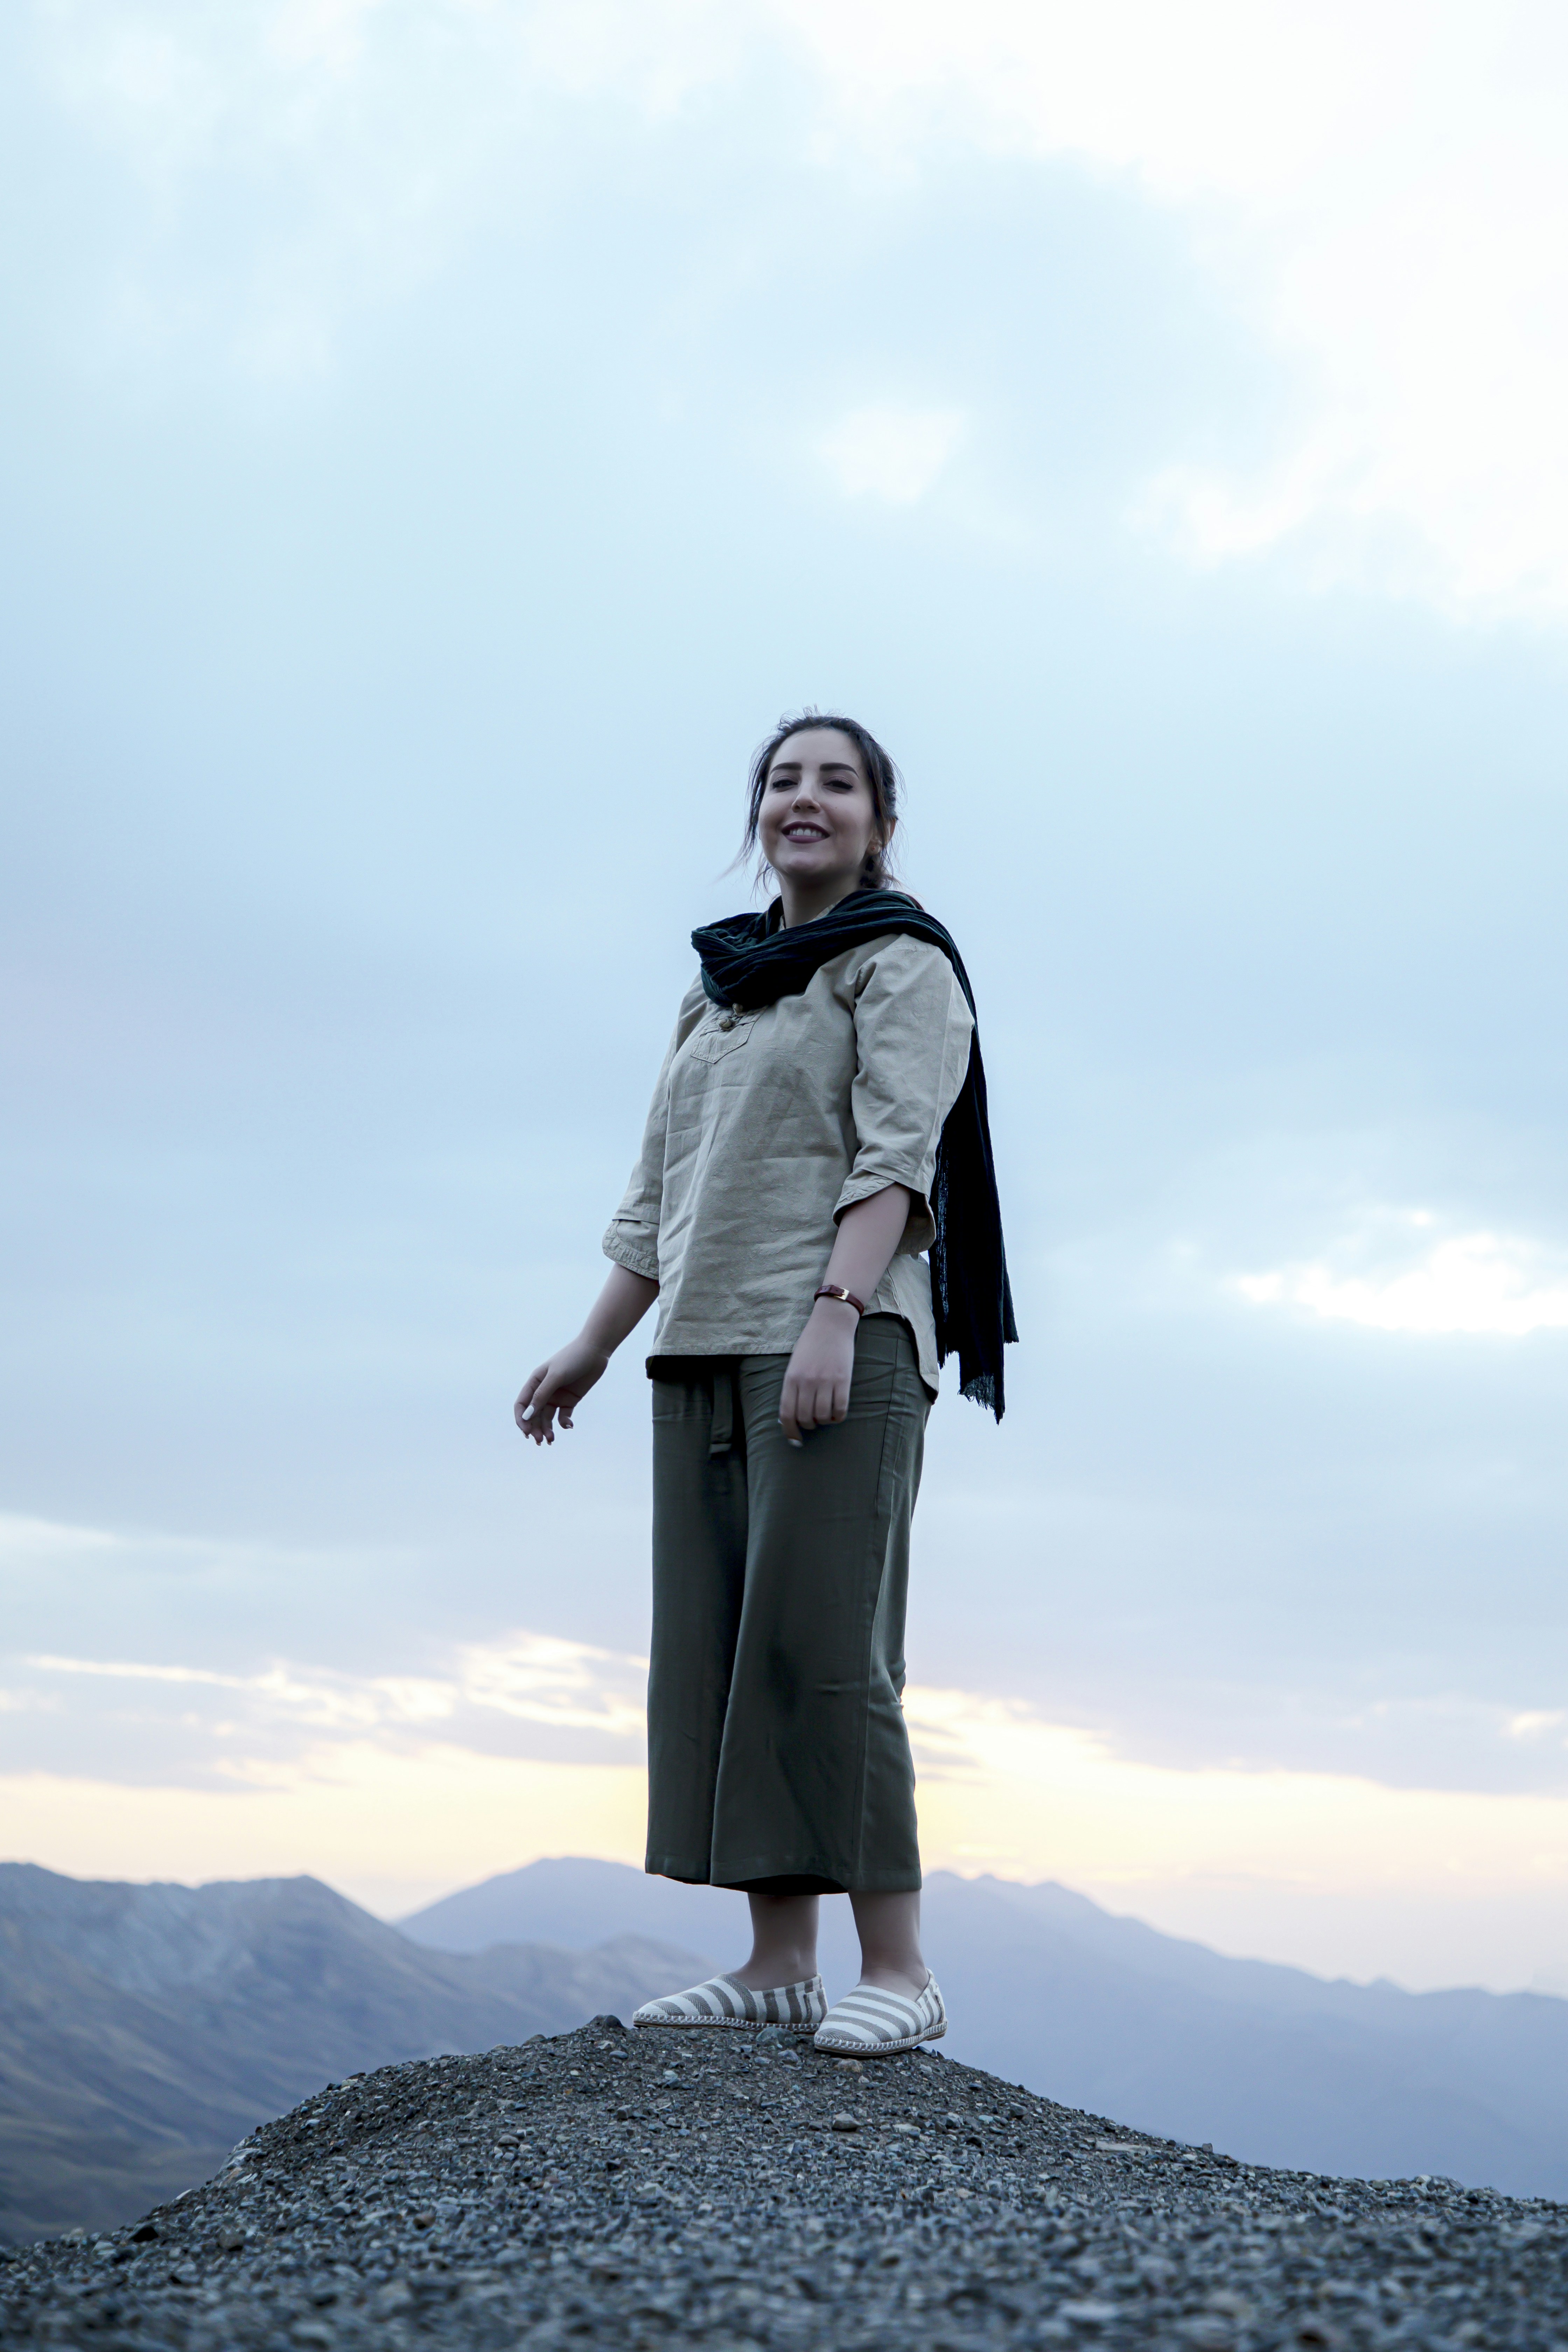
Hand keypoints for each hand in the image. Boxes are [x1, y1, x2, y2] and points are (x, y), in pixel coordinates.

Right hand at [514, 1338, 609, 1444]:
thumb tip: (527, 1415)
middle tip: (540, 1441)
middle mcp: (544, 1391)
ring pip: (547, 1418)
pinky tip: (569, 1425)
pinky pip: (563, 1416)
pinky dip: (564, 1423)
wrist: (595, 1351)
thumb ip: (542, 1395)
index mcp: (535, 1382)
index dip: (521, 1420)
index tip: (526, 1432)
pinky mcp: (570, 1400)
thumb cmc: (573, 1358)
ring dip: (547, 1429)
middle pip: (533, 1415)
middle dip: (534, 1428)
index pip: (522, 1405)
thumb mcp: (555, 1376)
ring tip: (551, 1440)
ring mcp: (557, 1396)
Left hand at [778, 1298, 858, 1443]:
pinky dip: (837, 1417)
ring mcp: (826, 1381)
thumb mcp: (794, 1365)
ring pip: (822, 1417)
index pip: (787, 1414)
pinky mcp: (843, 1380)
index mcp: (791, 1378)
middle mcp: (807, 1382)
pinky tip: (836, 1412)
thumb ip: (792, 1388)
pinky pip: (840, 1409)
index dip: (789, 1431)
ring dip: (823, 1421)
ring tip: (825, 1414)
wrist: (831, 1325)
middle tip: (812, 1421)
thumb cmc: (810, 1345)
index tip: (794, 1439)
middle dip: (808, 1426)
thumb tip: (790, 1416)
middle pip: (805, 1418)